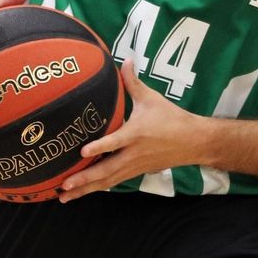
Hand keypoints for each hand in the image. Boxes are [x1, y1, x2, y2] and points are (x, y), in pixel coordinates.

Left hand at [58, 62, 206, 201]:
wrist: (193, 142)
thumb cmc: (171, 118)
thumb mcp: (152, 98)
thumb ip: (133, 82)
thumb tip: (125, 60)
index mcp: (136, 134)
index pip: (115, 142)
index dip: (99, 148)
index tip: (82, 152)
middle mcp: (133, 154)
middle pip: (106, 170)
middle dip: (84, 179)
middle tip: (63, 186)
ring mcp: (134, 166)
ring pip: (108, 181)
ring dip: (86, 189)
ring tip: (64, 198)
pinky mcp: (136, 172)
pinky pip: (114, 182)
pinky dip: (98, 187)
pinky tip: (83, 192)